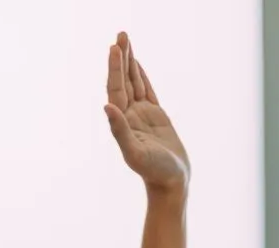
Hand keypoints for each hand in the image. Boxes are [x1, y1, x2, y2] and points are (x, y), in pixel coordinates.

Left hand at [104, 32, 188, 193]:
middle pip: (123, 80)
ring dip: (130, 62)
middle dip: (122, 57)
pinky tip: (137, 65)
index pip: (116, 89)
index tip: (115, 47)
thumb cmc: (154, 172)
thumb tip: (107, 106)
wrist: (171, 183)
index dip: (115, 68)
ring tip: (126, 41)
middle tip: (121, 34)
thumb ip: (119, 130)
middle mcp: (129, 115)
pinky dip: (141, 76)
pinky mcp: (156, 116)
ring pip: (134, 83)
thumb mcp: (135, 152)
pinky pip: (147, 91)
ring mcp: (142, 115)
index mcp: (122, 121)